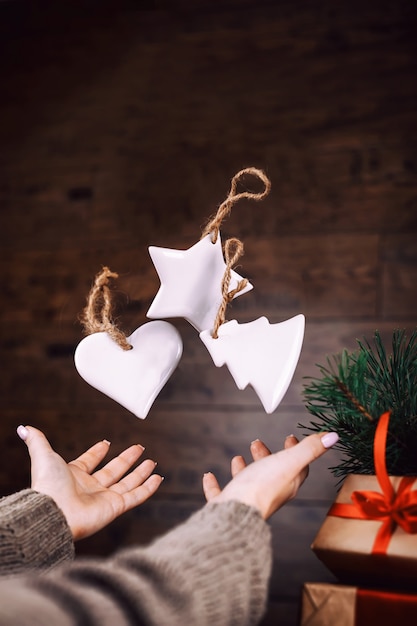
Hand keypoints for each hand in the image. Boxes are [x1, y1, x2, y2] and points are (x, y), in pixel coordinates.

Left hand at [17, 425, 162, 540]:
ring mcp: (104, 498)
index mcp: (74, 475)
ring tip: (152, 461)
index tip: (106, 443)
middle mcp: (90, 488)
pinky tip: (158, 478)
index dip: (98, 452)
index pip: (90, 461)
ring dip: (140, 472)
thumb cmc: (47, 486)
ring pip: (128, 483)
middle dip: (126, 459)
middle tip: (139, 448)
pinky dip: (148, 488)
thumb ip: (37, 441)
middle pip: (113, 471)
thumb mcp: (43, 456)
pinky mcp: (115, 507)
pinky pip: (136, 496)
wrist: (54, 513)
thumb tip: (24, 428)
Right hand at [202, 432, 337, 518]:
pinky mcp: (228, 507)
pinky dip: (215, 486)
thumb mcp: (289, 461)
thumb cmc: (264, 487)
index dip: (295, 450)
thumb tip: (333, 436)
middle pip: (271, 473)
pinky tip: (209, 476)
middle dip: (266, 456)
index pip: (297, 467)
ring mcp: (247, 500)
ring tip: (238, 457)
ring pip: (247, 483)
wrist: (236, 513)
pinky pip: (222, 495)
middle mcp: (269, 493)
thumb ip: (310, 449)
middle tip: (257, 443)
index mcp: (286, 483)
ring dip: (244, 469)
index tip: (290, 437)